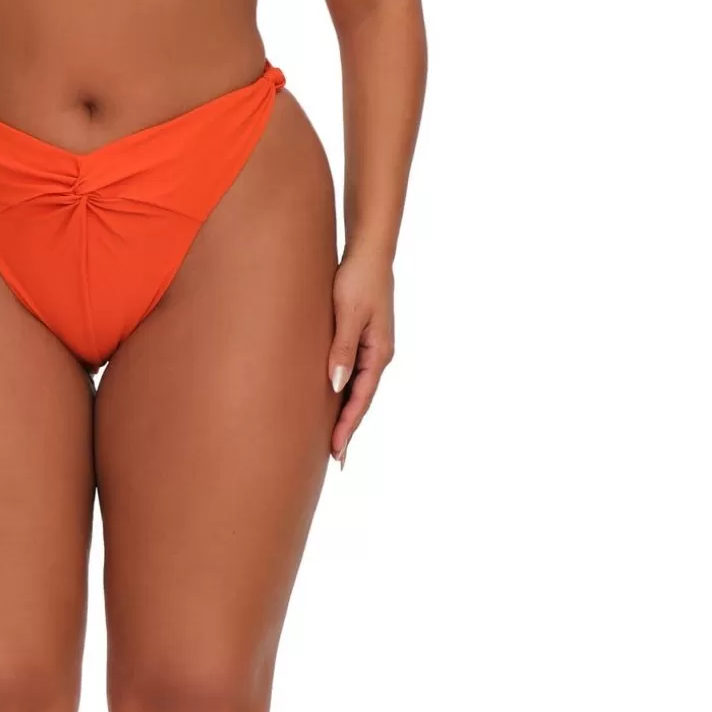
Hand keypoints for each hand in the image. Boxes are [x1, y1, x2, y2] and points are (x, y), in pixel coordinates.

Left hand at [327, 249, 393, 467]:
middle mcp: (378, 354)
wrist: (369, 252)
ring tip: (333, 438)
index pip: (361, 400)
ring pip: (357, 388)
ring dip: (346, 413)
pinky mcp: (363, 338)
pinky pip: (353, 373)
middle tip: (335, 459)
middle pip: (361, 400)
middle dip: (348, 428)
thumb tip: (336, 386)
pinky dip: (345, 392)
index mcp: (378, 353)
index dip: (347, 427)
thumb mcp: (346, 314)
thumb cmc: (357, 279)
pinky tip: (334, 400)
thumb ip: (341, 349)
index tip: (336, 451)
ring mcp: (372, 347)